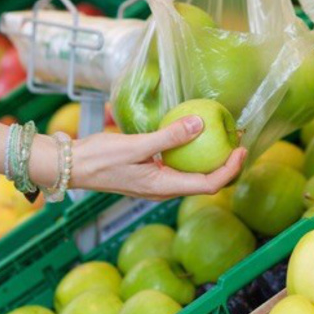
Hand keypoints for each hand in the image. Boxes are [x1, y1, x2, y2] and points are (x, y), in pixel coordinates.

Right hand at [69, 115, 245, 200]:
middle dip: (226, 164)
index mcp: (164, 187)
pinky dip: (191, 154)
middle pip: (205, 182)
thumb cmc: (100, 158)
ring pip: (192, 175)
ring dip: (210, 159)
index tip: (242, 149)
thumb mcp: (136, 145)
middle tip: (237, 139)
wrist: (72, 165)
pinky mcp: (149, 174)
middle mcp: (164, 189)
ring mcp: (156, 183)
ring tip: (222, 136)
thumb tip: (200, 124)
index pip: (209, 185)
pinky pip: (178, 167)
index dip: (230, 169)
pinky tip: (192, 135)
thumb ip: (168, 137)